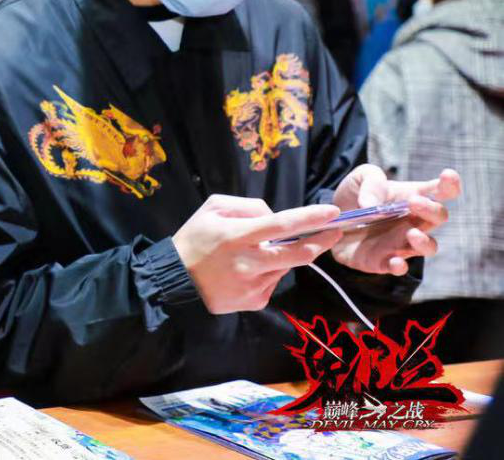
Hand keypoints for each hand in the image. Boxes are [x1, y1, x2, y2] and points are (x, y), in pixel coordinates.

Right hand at [172, 194, 342, 313]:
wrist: (176, 281)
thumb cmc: (194, 239)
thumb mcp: (212, 208)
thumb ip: (247, 206)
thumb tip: (275, 216)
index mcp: (236, 236)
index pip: (281, 225)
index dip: (309, 218)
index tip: (332, 212)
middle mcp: (248, 263)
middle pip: (297, 253)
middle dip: (320, 241)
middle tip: (333, 232)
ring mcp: (253, 285)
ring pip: (285, 266)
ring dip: (283, 256)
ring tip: (258, 254)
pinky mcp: (255, 302)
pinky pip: (273, 282)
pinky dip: (269, 272)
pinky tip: (248, 272)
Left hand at [331, 166, 459, 275]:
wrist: (330, 221)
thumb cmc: (354, 196)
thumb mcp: (359, 178)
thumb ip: (371, 181)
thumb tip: (372, 204)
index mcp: (412, 197)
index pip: (440, 191)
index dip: (449, 184)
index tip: (448, 175)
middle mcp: (414, 221)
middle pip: (439, 216)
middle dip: (431, 209)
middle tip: (414, 202)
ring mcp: (402, 242)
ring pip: (429, 246)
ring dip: (424, 242)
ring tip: (411, 233)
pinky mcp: (384, 260)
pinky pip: (399, 267)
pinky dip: (399, 266)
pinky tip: (395, 262)